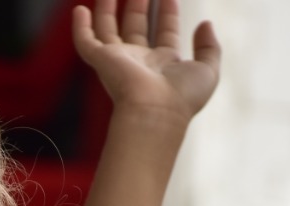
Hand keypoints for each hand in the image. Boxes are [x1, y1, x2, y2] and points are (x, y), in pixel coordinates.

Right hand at [74, 0, 220, 119]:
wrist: (155, 111)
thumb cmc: (183, 97)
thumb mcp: (208, 70)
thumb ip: (210, 47)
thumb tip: (206, 23)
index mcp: (165, 64)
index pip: (165, 32)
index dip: (168, 14)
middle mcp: (141, 62)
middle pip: (137, 28)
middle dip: (139, 6)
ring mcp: (119, 61)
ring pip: (109, 29)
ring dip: (109, 9)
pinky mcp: (102, 60)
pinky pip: (86, 41)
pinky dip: (80, 26)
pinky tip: (80, 9)